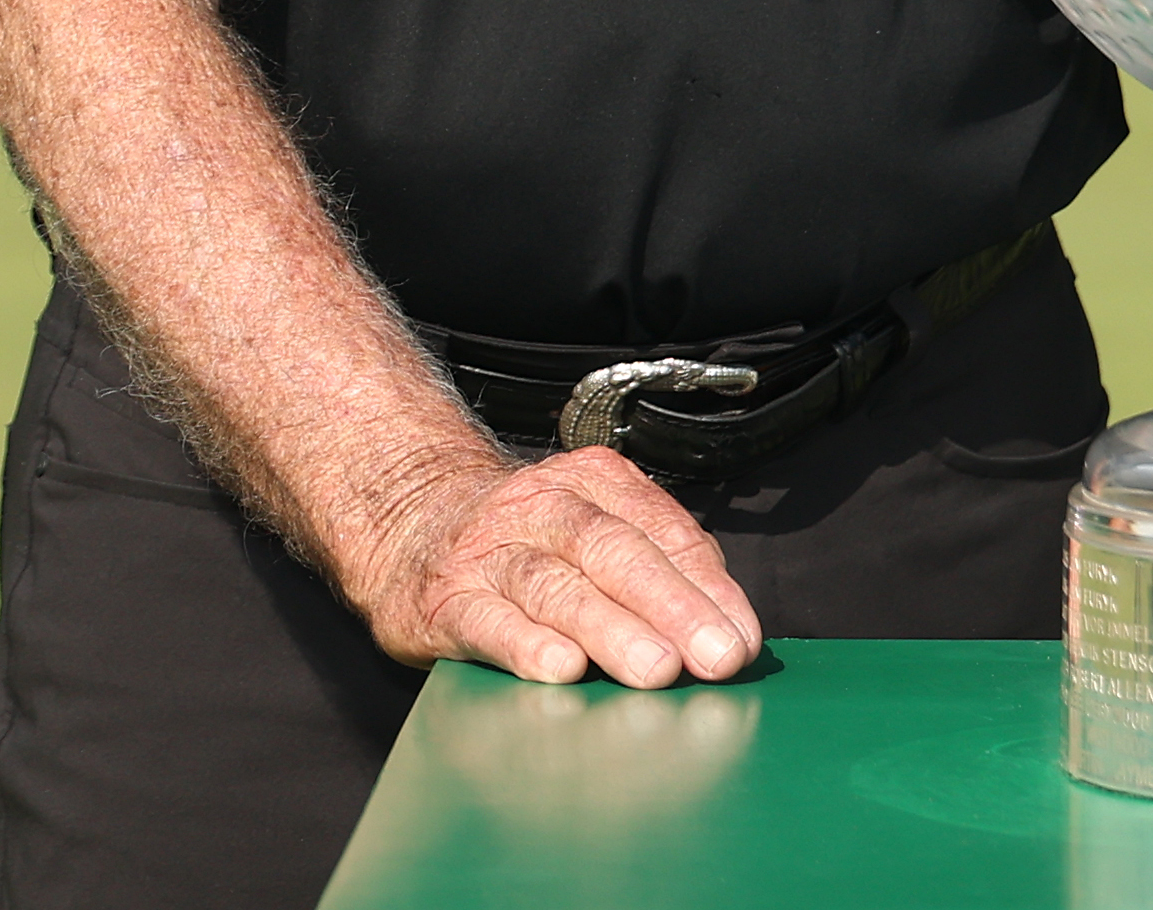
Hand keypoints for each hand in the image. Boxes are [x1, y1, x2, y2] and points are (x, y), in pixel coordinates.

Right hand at [337, 439, 767, 688]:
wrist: (410, 525)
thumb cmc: (524, 542)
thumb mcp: (593, 527)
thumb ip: (656, 567)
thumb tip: (727, 631)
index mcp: (594, 483)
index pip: (664, 531)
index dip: (708, 587)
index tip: (742, 639)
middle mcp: (542, 508)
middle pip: (615, 551)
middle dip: (673, 606)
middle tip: (715, 657)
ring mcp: (490, 551)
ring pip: (556, 585)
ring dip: (611, 629)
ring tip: (656, 669)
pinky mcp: (444, 599)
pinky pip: (488, 621)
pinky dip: (526, 645)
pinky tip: (561, 670)